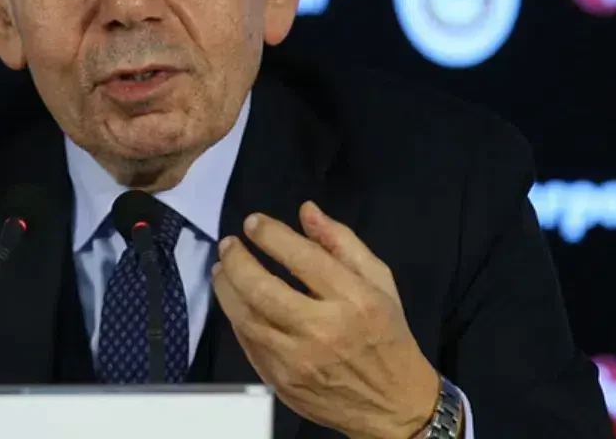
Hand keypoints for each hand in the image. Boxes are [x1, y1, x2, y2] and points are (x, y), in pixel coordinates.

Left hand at [211, 201, 440, 438]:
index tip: (253, 222)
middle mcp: (324, 330)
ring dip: (226, 288)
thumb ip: (343, 243)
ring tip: (222, 269)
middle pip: (262, 289)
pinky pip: (247, 343)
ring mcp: (298, 360)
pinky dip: (236, 318)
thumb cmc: (387, 335)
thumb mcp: (379, 282)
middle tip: (229, 244)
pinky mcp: (281, 381)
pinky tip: (235, 301)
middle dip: (237, 260)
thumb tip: (307, 211)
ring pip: (246, 317)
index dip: (270, 235)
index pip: (302, 258)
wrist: (392, 404)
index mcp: (354, 301)